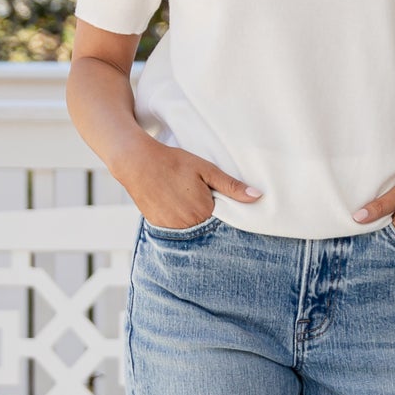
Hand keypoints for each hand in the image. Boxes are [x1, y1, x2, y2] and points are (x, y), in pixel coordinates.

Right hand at [118, 142, 262, 228]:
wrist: (137, 162)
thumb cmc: (174, 162)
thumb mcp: (206, 169)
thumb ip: (231, 186)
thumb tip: (257, 196)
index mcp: (204, 211)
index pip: (224, 222)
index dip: (225, 214)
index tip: (223, 206)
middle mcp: (188, 225)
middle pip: (207, 229)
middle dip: (210, 219)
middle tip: (199, 199)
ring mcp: (171, 228)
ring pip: (191, 231)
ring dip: (194, 222)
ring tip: (187, 201)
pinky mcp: (158, 227)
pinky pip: (175, 231)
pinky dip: (179, 222)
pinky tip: (175, 206)